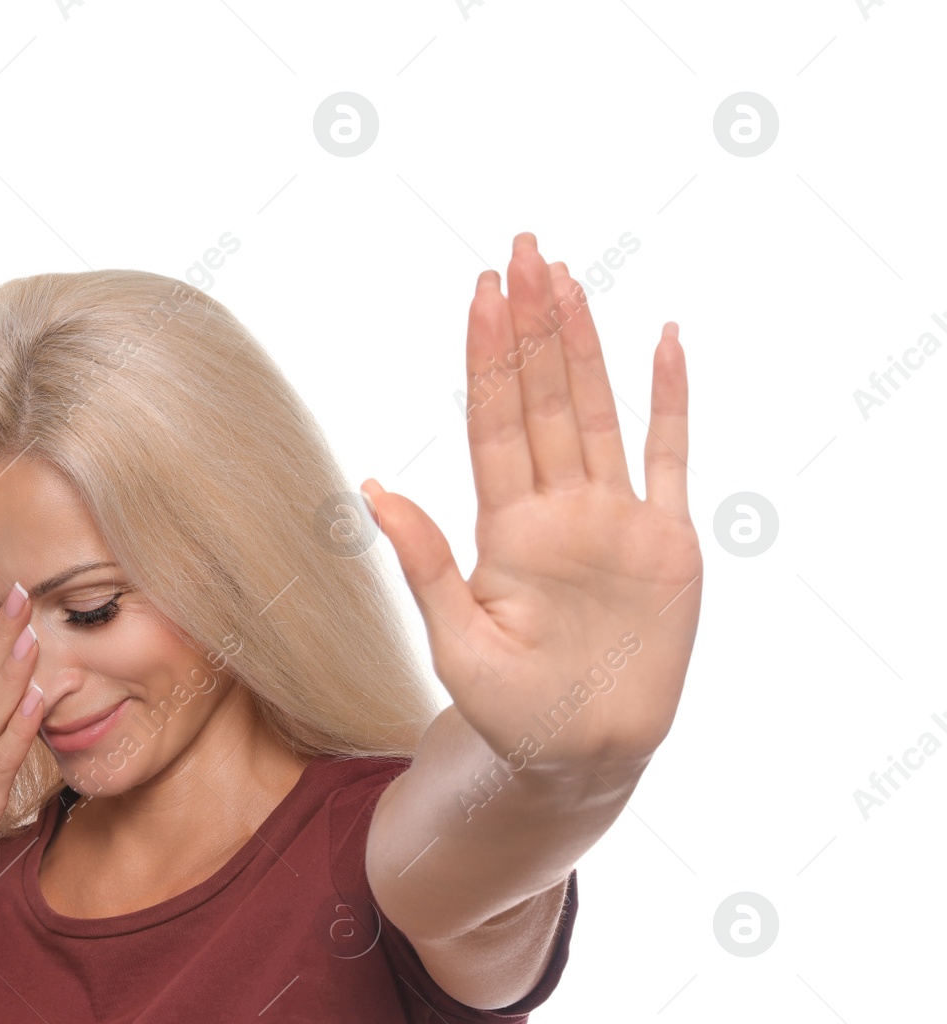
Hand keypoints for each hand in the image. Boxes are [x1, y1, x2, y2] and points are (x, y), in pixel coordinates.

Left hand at [361, 231, 701, 774]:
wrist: (578, 755)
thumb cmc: (507, 709)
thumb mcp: (456, 640)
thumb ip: (425, 563)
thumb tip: (373, 488)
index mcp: (506, 528)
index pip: (494, 423)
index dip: (490, 358)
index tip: (480, 293)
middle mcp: (559, 510)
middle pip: (542, 400)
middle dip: (532, 325)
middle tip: (521, 249)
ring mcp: (615, 520)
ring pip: (596, 412)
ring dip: (585, 345)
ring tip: (568, 277)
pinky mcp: (666, 542)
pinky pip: (671, 456)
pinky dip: (669, 401)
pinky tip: (665, 341)